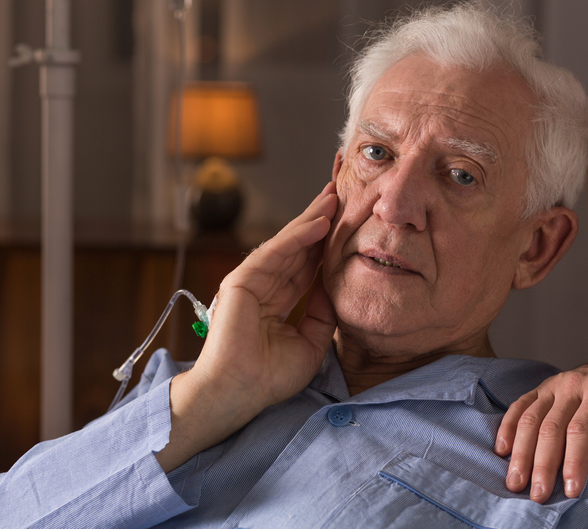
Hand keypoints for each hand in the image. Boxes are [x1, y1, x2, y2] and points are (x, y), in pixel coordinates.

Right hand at [156, 182, 338, 470]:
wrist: (239, 393)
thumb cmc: (270, 377)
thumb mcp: (311, 343)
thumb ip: (323, 315)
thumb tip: (333, 288)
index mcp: (279, 302)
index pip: (307, 266)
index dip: (327, 245)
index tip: (348, 224)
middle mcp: (265, 287)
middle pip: (299, 248)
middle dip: (321, 222)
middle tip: (342, 195)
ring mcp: (252, 281)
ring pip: (288, 244)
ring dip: (312, 220)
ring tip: (335, 198)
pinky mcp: (241, 280)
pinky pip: (275, 253)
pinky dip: (297, 237)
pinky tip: (319, 222)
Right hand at [494, 357, 587, 502]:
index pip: (583, 428)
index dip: (574, 461)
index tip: (571, 490)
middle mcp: (575, 383)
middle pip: (551, 426)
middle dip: (542, 464)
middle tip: (537, 495)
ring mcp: (555, 383)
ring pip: (531, 418)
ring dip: (520, 451)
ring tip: (515, 481)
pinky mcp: (544, 387)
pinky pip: (520, 405)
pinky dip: (509, 427)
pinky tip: (502, 450)